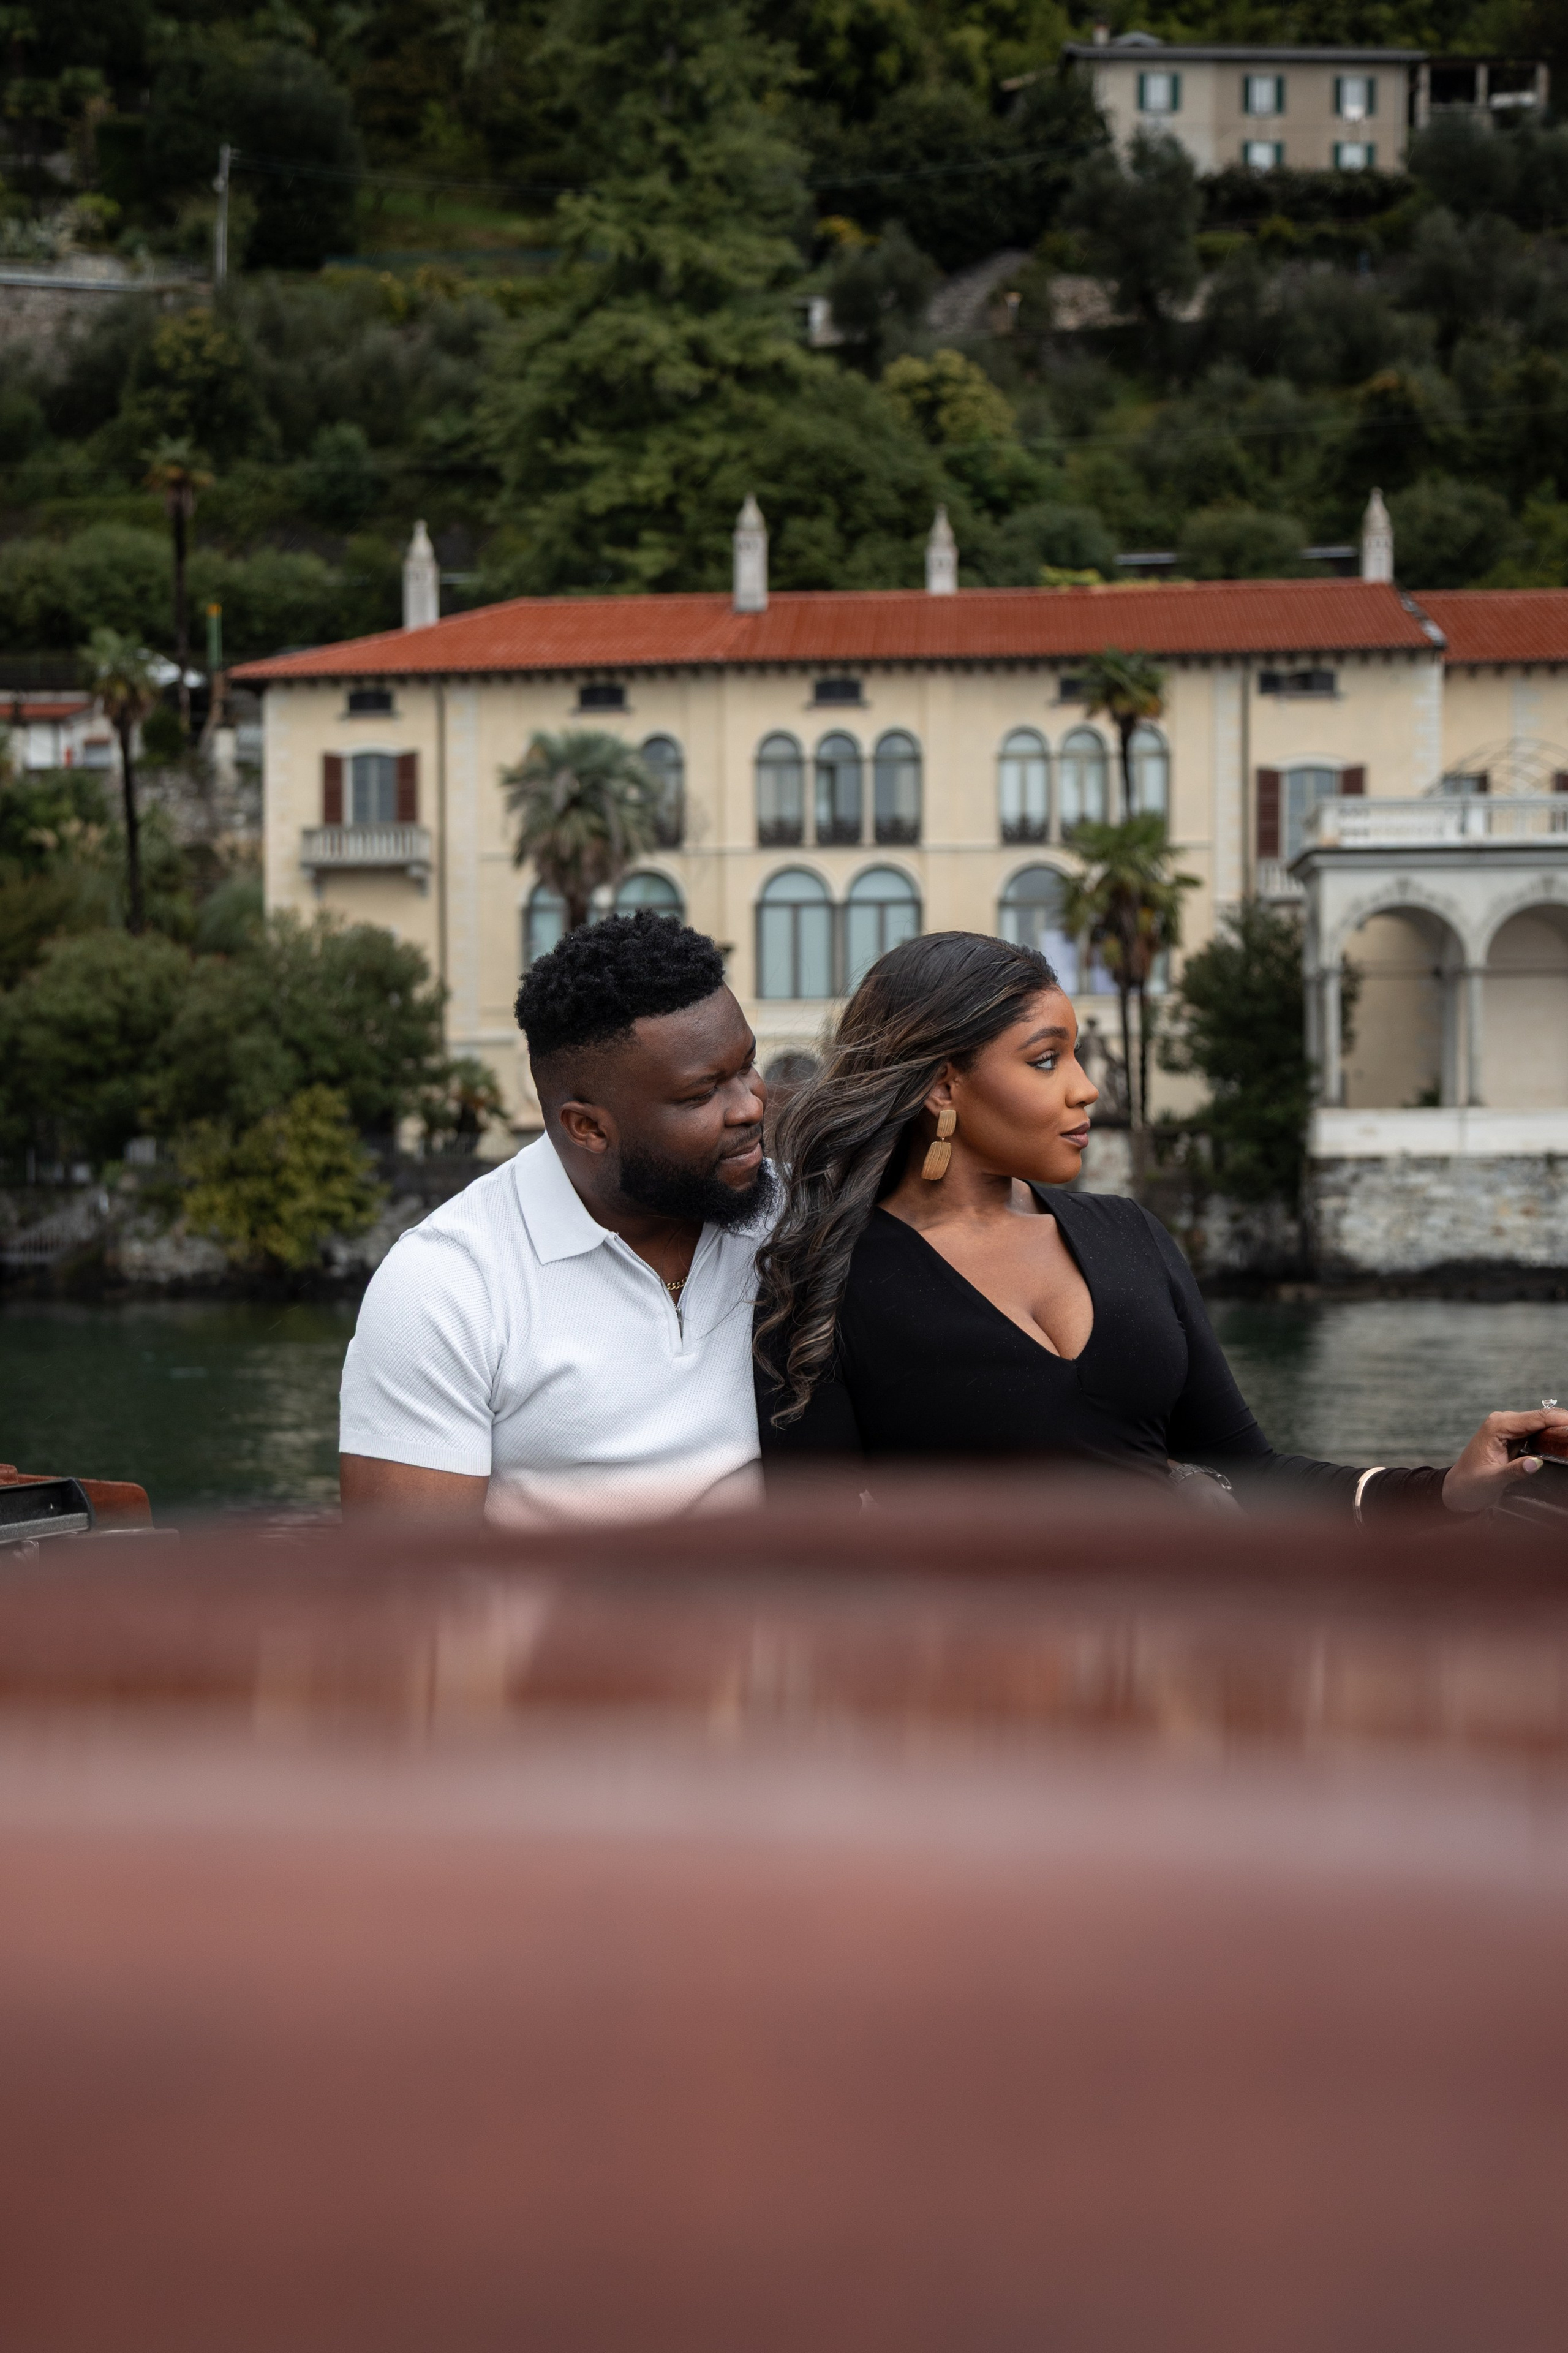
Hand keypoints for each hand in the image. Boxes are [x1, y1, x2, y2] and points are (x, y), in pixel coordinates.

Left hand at [1441, 1409, 1567, 1513]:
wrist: (1458, 1489)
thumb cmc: (1470, 1485)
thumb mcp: (1492, 1481)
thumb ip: (1514, 1471)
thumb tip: (1536, 1462)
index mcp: (1497, 1426)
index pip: (1535, 1418)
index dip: (1559, 1419)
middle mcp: (1502, 1421)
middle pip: (1541, 1417)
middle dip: (1562, 1423)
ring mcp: (1507, 1427)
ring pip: (1540, 1423)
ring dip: (1557, 1428)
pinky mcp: (1512, 1436)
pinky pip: (1536, 1431)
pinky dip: (1550, 1434)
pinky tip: (1561, 1440)